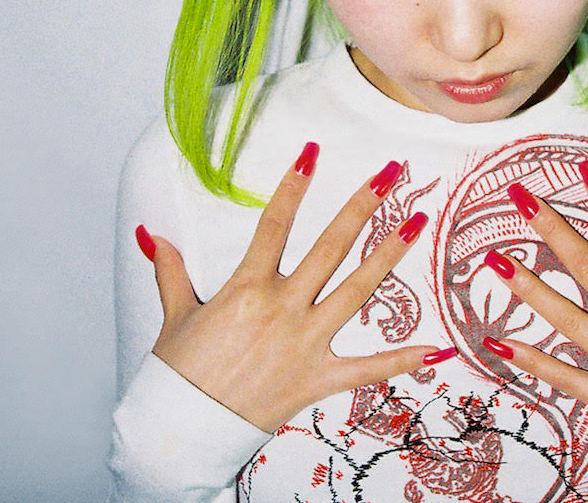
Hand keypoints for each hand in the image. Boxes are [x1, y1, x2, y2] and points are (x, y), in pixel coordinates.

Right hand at [136, 146, 448, 432]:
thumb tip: (152, 235)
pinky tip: (435, 347)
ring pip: (358, 290)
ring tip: (418, 221)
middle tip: (390, 173)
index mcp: (247, 287)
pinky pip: (367, 368)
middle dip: (362, 205)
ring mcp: (305, 343)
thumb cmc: (177, 375)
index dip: (294, 184)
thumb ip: (172, 271)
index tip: (312, 152)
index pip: (275, 223)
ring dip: (389, 253)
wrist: (180, 435)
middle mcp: (283, 308)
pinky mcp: (317, 378)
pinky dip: (401, 359)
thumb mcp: (175, 316)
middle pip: (331, 246)